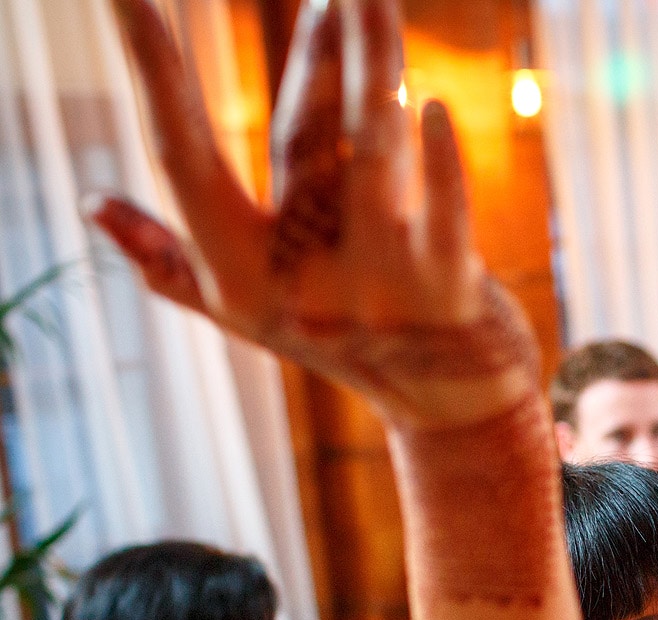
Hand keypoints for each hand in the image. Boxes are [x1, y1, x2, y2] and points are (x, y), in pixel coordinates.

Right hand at [91, 0, 534, 430]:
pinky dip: (442, 167)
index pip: (183, 154)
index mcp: (244, 268)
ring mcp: (380, 283)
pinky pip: (447, 219)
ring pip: (374, 158)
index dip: (154, 74)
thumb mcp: (249, 314)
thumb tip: (94, 205)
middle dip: (311, 56)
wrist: (448, 412)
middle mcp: (307, 275)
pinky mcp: (450, 290)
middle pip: (302, 140)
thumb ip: (173, 263)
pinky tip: (434, 107)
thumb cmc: (342, 344)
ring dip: (372, 73)